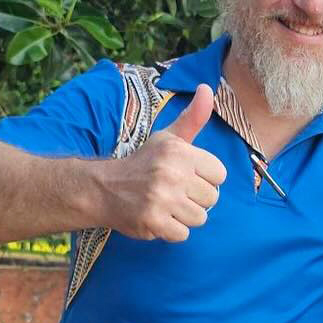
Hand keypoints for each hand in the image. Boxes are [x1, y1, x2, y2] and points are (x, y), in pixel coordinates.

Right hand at [103, 84, 227, 241]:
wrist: (103, 188)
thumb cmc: (143, 163)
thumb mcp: (168, 137)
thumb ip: (193, 118)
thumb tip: (208, 88)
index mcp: (179, 151)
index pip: (219, 175)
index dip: (204, 179)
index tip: (186, 176)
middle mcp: (171, 173)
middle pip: (212, 199)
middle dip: (195, 199)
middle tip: (172, 192)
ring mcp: (162, 198)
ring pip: (200, 218)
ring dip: (184, 216)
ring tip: (165, 205)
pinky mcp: (153, 221)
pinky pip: (182, 234)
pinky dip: (171, 230)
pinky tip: (157, 217)